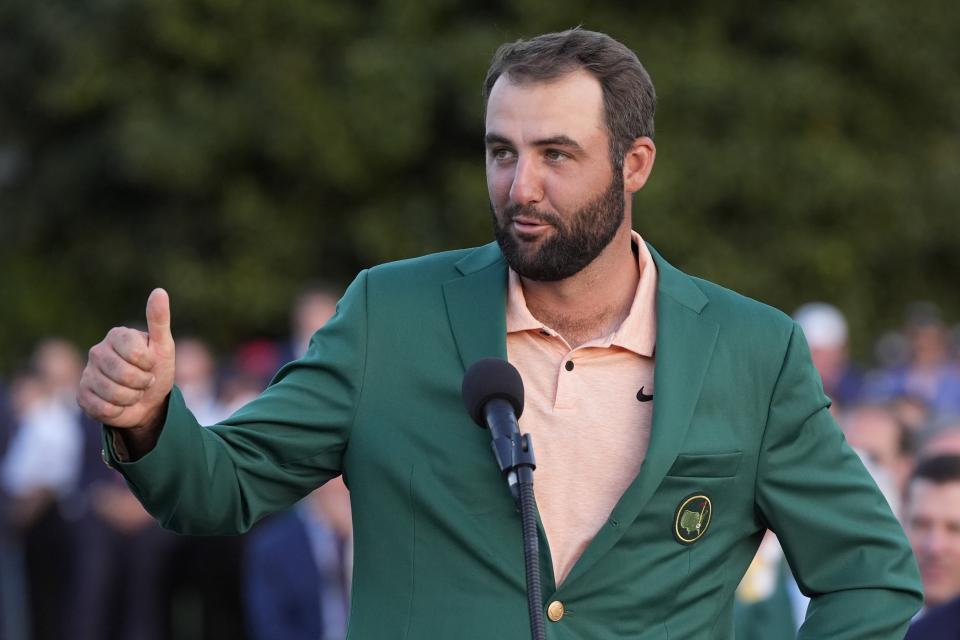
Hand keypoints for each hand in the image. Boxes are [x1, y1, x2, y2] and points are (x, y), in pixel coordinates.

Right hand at [78, 288, 175, 433]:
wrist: (148, 401)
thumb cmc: (156, 370)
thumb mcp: (164, 346)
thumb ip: (159, 320)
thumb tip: (159, 291)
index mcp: (117, 335)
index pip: (136, 353)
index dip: (149, 364)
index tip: (151, 364)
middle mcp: (98, 351)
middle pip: (123, 374)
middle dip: (142, 383)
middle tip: (145, 381)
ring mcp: (87, 373)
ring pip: (113, 393)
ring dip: (131, 398)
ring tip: (133, 392)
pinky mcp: (82, 395)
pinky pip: (102, 408)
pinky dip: (118, 410)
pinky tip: (120, 404)